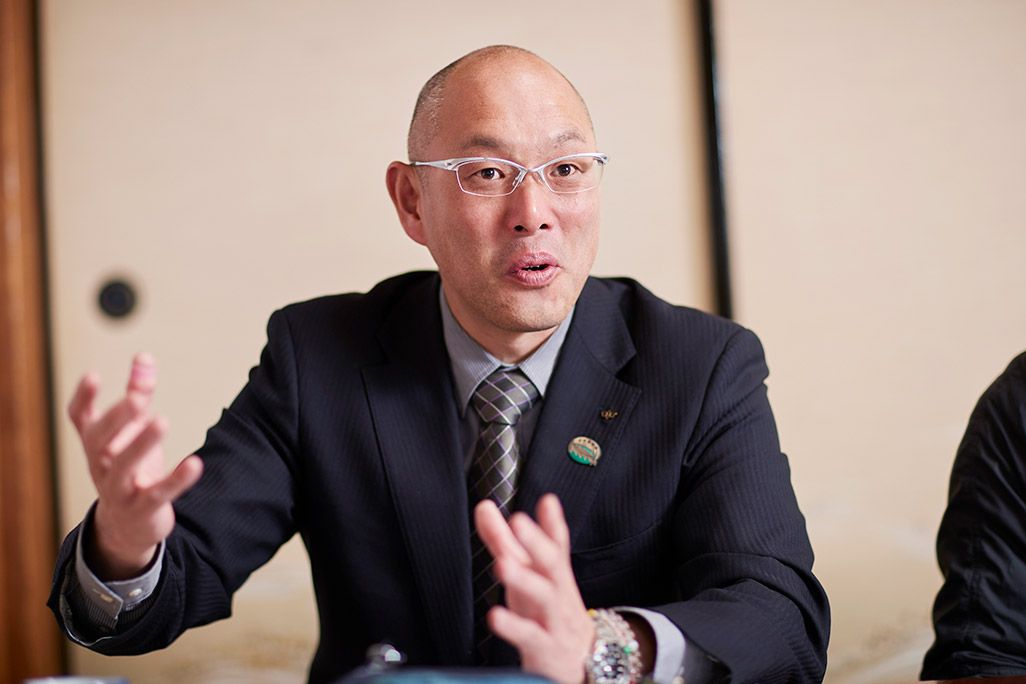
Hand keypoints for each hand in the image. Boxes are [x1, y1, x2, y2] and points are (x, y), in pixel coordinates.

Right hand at [67, 353, 202, 579]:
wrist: (128, 525)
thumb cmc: (130, 467)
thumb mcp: (132, 430)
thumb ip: (138, 394)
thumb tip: (144, 357)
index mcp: (96, 443)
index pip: (79, 419)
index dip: (83, 398)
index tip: (94, 375)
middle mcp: (101, 464)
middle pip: (99, 440)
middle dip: (116, 419)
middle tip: (136, 400)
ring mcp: (119, 488)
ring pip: (123, 467)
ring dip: (141, 444)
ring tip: (162, 421)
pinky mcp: (143, 507)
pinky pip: (158, 493)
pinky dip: (176, 479)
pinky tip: (195, 464)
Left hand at [474, 494, 593, 683]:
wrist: (583, 662)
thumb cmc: (547, 612)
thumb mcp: (527, 575)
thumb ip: (504, 541)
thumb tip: (484, 506)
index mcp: (553, 573)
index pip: (556, 543)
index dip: (553, 523)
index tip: (547, 500)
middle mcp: (557, 591)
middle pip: (553, 563)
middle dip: (537, 542)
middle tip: (518, 521)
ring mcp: (554, 619)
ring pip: (545, 597)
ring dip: (525, 579)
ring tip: (503, 564)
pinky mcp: (546, 647)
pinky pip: (531, 637)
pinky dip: (514, 627)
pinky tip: (495, 616)